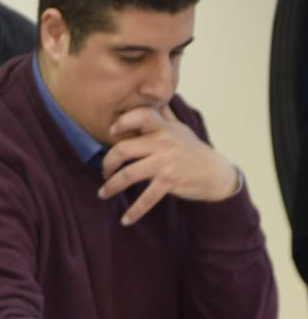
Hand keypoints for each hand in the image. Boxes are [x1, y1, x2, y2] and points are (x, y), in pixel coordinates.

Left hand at [98, 105, 240, 225]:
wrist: (216, 173)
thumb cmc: (192, 150)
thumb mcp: (179, 129)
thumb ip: (164, 116)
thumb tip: (157, 99)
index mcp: (163, 128)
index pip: (140, 116)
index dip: (122, 122)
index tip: (111, 132)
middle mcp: (163, 142)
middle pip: (123, 149)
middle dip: (107, 164)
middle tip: (103, 173)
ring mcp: (166, 162)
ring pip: (128, 174)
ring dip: (111, 186)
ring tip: (103, 193)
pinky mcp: (170, 180)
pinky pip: (146, 198)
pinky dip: (134, 211)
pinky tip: (125, 220)